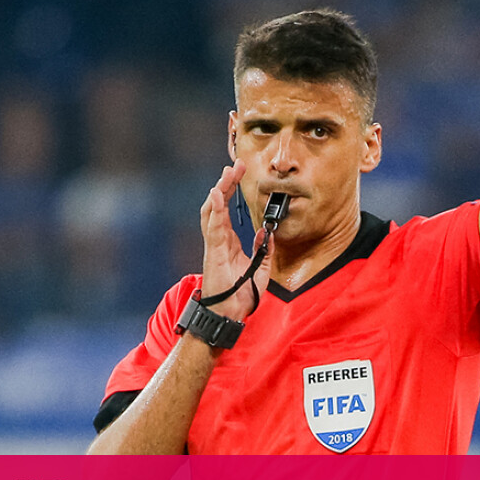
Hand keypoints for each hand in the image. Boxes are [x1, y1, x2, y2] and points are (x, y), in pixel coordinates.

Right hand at [198, 159, 272, 321]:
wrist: (229, 314)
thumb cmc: (240, 295)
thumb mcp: (260, 268)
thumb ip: (264, 249)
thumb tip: (267, 232)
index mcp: (227, 242)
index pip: (227, 209)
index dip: (231, 189)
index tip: (239, 172)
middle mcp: (218, 239)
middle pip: (218, 204)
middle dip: (226, 183)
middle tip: (235, 165)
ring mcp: (214, 245)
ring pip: (212, 211)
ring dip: (219, 191)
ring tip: (226, 174)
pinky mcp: (214, 252)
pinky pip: (212, 227)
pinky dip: (214, 209)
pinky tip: (217, 195)